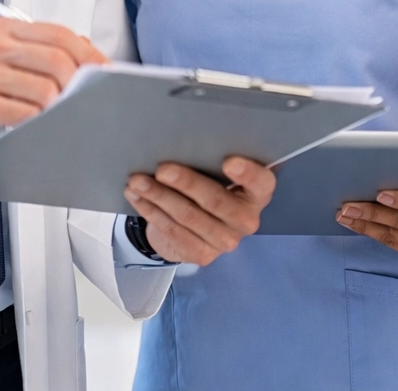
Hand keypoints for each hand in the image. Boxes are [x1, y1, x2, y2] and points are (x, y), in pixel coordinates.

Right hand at [0, 17, 105, 154]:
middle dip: (80, 81)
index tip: (105, 70)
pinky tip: (38, 123)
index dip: (90, 54)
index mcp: (5, 29)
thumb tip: (86, 54)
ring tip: (60, 112)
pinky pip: (24, 112)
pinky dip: (39, 120)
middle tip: (87, 96)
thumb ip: (39, 50)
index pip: (60, 34)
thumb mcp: (0, 55)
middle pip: (58, 59)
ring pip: (45, 87)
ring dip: (60, 105)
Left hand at [123, 156, 275, 265]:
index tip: (228, 161)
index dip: (247, 173)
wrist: (197, 230)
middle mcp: (246, 220)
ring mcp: (225, 242)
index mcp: (257, 194)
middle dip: (186, 182)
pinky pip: (172, 231)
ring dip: (158, 196)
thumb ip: (212, 162)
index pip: (261, 183)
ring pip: (187, 216)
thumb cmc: (209, 188)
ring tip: (137, 181)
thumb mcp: (217, 175)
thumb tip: (184, 141)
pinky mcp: (202, 255)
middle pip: (215, 200)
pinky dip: (150, 211)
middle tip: (162, 169)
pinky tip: (136, 197)